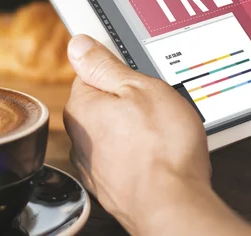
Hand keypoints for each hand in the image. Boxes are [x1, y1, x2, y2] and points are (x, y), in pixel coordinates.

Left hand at [64, 36, 250, 235]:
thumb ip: (105, 65)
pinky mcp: (111, 186)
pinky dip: (139, 155)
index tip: (138, 76)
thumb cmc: (161, 147)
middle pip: (103, 104)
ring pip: (115, 133)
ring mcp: (94, 165)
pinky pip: (124, 158)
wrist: (172, 204)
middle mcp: (81, 138)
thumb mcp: (140, 88)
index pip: (90, 74)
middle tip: (157, 105)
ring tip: (162, 133)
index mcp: (83, 107)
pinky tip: (159, 155)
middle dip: (128, 102)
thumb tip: (78, 45)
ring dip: (135, 130)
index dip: (119, 70)